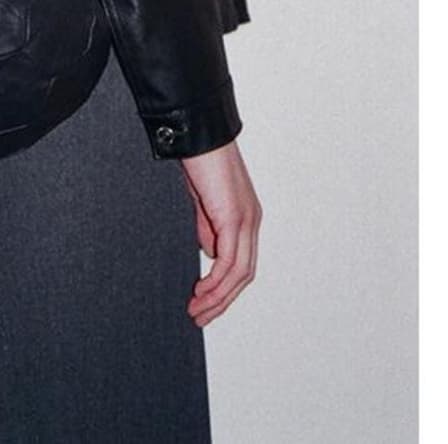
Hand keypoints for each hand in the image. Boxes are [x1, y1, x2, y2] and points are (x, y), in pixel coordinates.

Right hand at [178, 138, 261, 325]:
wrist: (196, 132)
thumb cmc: (196, 159)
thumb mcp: (200, 200)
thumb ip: (207, 226)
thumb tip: (210, 254)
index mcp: (245, 216)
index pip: (241, 263)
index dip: (224, 287)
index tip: (202, 302)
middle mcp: (251, 220)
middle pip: (244, 275)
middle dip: (222, 301)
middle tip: (199, 316)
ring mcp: (245, 219)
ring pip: (239, 273)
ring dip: (218, 297)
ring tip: (196, 310)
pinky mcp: (234, 217)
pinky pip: (229, 260)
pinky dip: (216, 281)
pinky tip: (200, 290)